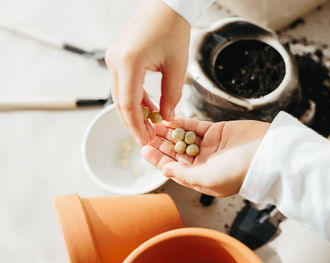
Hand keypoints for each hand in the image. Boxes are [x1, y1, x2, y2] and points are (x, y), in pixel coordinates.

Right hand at [105, 0, 189, 145]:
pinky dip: (135, 97)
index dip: (136, 126)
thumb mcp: (177, 67)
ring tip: (151, 125)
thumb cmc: (174, 30)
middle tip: (148, 138)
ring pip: (121, 94)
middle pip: (121, 102)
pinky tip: (148, 108)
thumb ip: (171, 96)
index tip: (145, 142)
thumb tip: (166, 118)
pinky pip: (123, 84)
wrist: (166, 5)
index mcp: (129, 62)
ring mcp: (113, 57)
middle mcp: (115, 60)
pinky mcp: (117, 56)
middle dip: (134, 122)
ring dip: (135, 111)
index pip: (129, 104)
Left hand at [141, 118, 269, 196]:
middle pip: (176, 153)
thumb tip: (164, 170)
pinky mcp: (217, 131)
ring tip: (154, 123)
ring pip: (184, 138)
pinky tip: (170, 119)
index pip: (174, 168)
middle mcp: (204, 163)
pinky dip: (183, 123)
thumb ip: (184, 175)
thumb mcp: (209, 179)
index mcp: (202, 178)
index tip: (144, 150)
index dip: (158, 159)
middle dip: (161, 144)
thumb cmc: (240, 171)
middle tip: (145, 133)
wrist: (267, 152)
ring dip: (169, 132)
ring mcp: (210, 147)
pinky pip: (195, 126)